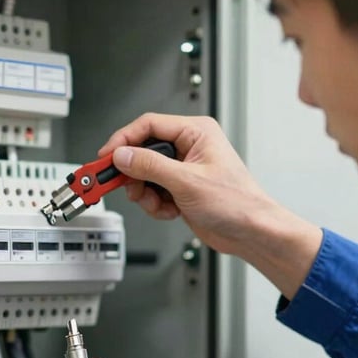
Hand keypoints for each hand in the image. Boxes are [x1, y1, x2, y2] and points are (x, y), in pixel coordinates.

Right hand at [101, 112, 323, 299]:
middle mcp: (189, 147)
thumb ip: (149, 166)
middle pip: (142, 151)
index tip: (105, 156)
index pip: (148, 125)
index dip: (123, 140)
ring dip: (145, 193)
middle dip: (134, 173)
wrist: (251, 232)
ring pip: (145, 174)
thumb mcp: (186, 181)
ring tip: (157, 204)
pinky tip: (169, 211)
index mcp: (196, 132)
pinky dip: (155, 204)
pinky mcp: (180, 188)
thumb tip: (122, 155)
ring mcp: (184, 169)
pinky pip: (153, 191)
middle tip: (125, 186)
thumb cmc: (237, 203)